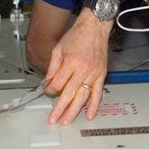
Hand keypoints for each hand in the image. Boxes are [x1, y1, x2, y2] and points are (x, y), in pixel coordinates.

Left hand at [42, 9, 110, 124]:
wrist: (94, 27)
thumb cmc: (77, 36)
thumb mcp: (58, 49)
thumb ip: (52, 67)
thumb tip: (47, 83)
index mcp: (70, 62)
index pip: (58, 84)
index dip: (51, 89)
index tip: (48, 90)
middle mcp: (82, 69)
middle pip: (69, 94)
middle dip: (60, 108)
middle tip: (54, 119)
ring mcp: (93, 73)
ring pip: (83, 97)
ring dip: (74, 110)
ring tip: (67, 120)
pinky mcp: (101, 75)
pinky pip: (98, 93)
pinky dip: (94, 105)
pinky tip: (90, 114)